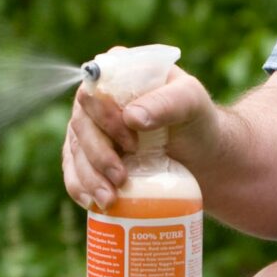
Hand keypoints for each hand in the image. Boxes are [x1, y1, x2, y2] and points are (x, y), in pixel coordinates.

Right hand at [61, 59, 215, 211]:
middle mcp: (99, 98)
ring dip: (88, 177)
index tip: (132, 143)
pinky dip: (79, 187)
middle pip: (81, 123)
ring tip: (109, 199)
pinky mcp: (89, 156)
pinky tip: (92, 203)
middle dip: (98, 154)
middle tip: (121, 178)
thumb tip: (132, 116)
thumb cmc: (198, 122)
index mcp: (120, 73)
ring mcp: (91, 128)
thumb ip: (167, 103)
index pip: (95, 88)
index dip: (105, 117)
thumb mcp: (192, 103)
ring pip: (75, 150)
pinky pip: (74, 171)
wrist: (202, 158)